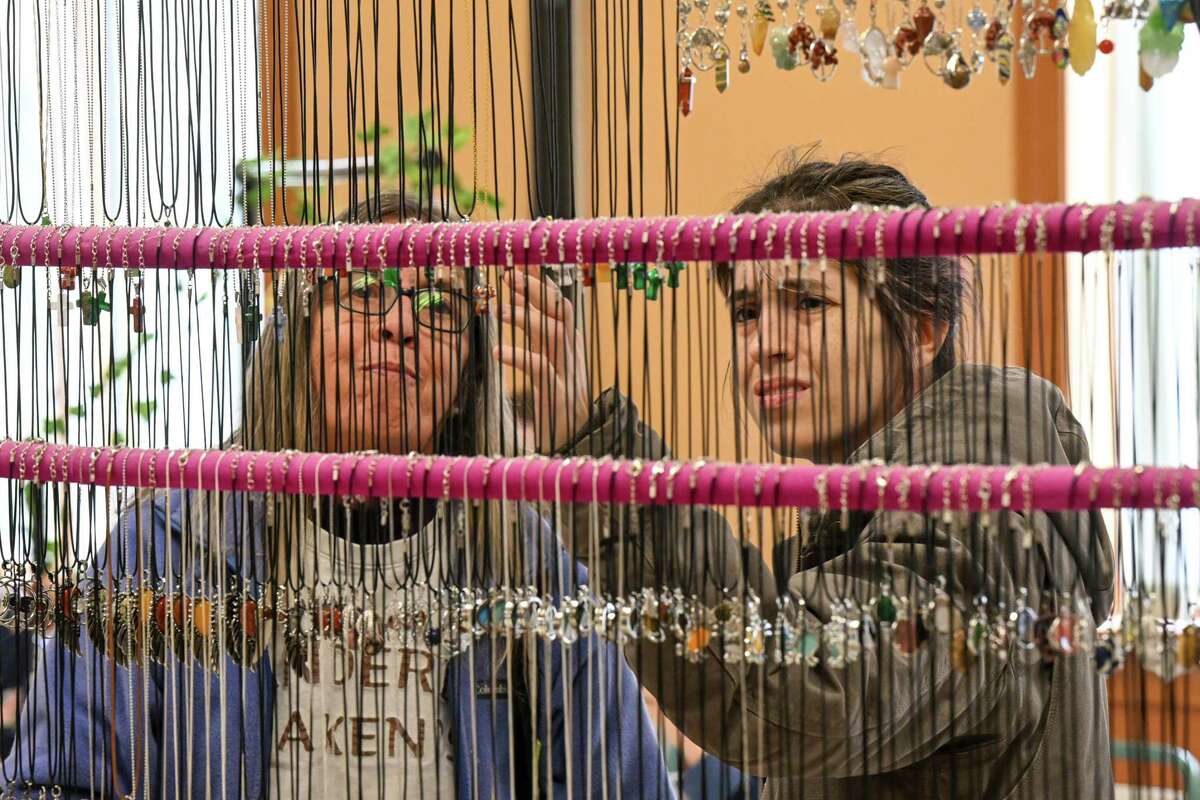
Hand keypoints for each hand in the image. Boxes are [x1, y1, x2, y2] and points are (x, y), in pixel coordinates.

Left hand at [495, 267, 592, 452]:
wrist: (571, 453)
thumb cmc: (553, 416)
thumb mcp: (544, 375)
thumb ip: (534, 346)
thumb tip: (511, 316)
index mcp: (569, 351)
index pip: (562, 308)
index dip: (544, 287)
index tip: (518, 273)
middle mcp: (572, 358)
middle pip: (559, 312)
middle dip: (534, 290)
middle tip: (507, 277)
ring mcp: (568, 376)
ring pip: (550, 333)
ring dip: (523, 317)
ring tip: (498, 311)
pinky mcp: (559, 397)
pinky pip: (540, 367)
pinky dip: (518, 355)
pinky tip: (498, 352)